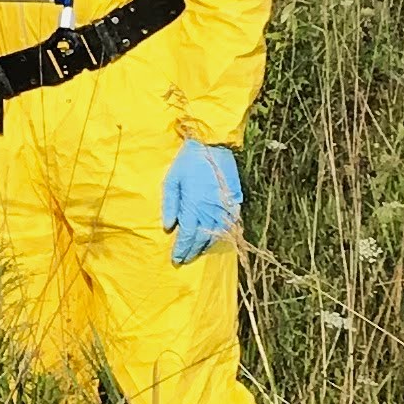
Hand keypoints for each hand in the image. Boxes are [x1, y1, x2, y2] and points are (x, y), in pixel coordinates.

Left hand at [160, 141, 241, 264]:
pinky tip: (215, 236)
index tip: (176, 259)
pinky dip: (221, 234)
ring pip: (215, 234)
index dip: (182, 250)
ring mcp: (224, 208)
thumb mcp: (172, 180)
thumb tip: (169, 226)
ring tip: (197, 251)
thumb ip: (170, 204)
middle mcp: (210, 211)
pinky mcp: (234, 202)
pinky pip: (228, 224)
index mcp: (193, 206)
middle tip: (184, 259)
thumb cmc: (188, 161)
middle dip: (192, 251)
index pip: (187, 236)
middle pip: (201, 239)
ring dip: (206, 245)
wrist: (213, 144)